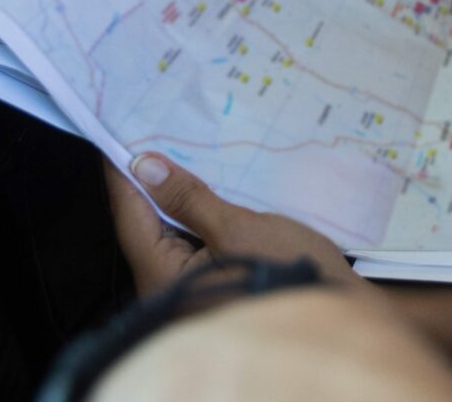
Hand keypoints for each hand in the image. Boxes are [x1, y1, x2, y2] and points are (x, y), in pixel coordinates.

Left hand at [105, 151, 361, 296]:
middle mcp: (165, 287)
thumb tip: (143, 165)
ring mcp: (189, 288)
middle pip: (148, 223)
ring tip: (188, 152)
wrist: (331, 318)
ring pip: (173, 231)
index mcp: (161, 276)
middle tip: (160, 133)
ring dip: (181, 197)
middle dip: (154, 181)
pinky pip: (194, 243)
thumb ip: (187, 197)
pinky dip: (200, 215)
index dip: (123, 173)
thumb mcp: (237, 227)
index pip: (129, 214)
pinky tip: (213, 190)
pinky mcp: (214, 283)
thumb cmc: (284, 273)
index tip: (120, 133)